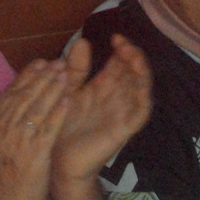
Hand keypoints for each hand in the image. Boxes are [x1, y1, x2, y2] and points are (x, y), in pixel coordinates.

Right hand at [0, 59, 73, 199]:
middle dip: (42, 77)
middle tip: (58, 62)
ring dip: (52, 88)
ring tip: (65, 73)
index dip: (26, 76)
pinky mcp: (34, 154)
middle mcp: (1, 130)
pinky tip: (69, 99)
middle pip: (24, 96)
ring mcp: (18, 142)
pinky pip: (49, 128)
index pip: (9, 94)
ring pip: (37, 108)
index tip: (40, 63)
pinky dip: (58, 112)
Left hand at [50, 35, 152, 199]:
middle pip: (134, 73)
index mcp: (103, 88)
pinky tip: (141, 87)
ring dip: (141, 73)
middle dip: (133, 57)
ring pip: (140, 90)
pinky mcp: (122, 131)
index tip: (116, 37)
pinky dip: (143, 100)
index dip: (123, 50)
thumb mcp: (67, 92)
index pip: (121, 64)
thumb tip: (84, 42)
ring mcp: (121, 114)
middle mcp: (116, 99)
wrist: (57, 162)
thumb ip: (75, 70)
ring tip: (134, 57)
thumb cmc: (61, 128)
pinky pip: (139, 114)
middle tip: (124, 45)